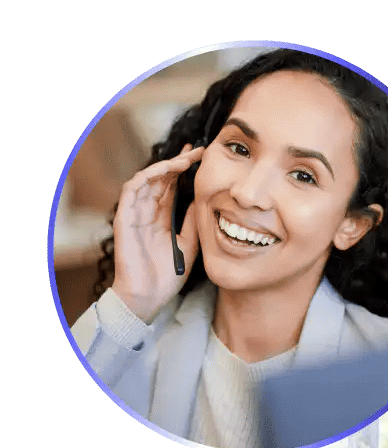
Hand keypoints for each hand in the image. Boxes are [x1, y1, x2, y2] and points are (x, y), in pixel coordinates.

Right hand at [111, 144, 205, 321]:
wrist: (149, 297)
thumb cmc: (167, 277)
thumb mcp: (189, 246)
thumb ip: (192, 224)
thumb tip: (203, 202)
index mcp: (162, 218)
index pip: (172, 187)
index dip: (184, 170)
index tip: (202, 157)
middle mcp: (148, 212)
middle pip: (161, 179)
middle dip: (179, 162)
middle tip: (198, 150)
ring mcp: (135, 214)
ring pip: (147, 180)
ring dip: (165, 166)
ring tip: (186, 159)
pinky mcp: (124, 218)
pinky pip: (132, 190)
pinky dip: (147, 177)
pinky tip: (165, 170)